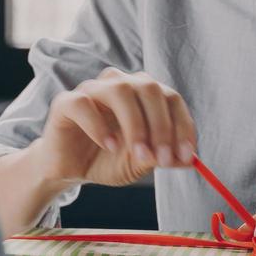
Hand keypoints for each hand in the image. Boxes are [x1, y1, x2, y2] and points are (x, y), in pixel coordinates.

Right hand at [30, 68, 197, 188]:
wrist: (69, 170)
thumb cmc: (106, 160)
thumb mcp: (139, 163)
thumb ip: (162, 158)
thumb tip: (189, 159)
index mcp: (142, 94)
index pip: (170, 97)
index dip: (182, 125)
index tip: (187, 155)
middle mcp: (119, 84)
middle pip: (149, 88)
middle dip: (161, 126)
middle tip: (163, 159)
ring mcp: (92, 90)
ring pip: (120, 90)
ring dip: (135, 125)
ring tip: (139, 154)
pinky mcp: (66, 102)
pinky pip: (84, 104)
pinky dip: (100, 126)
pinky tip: (108, 146)